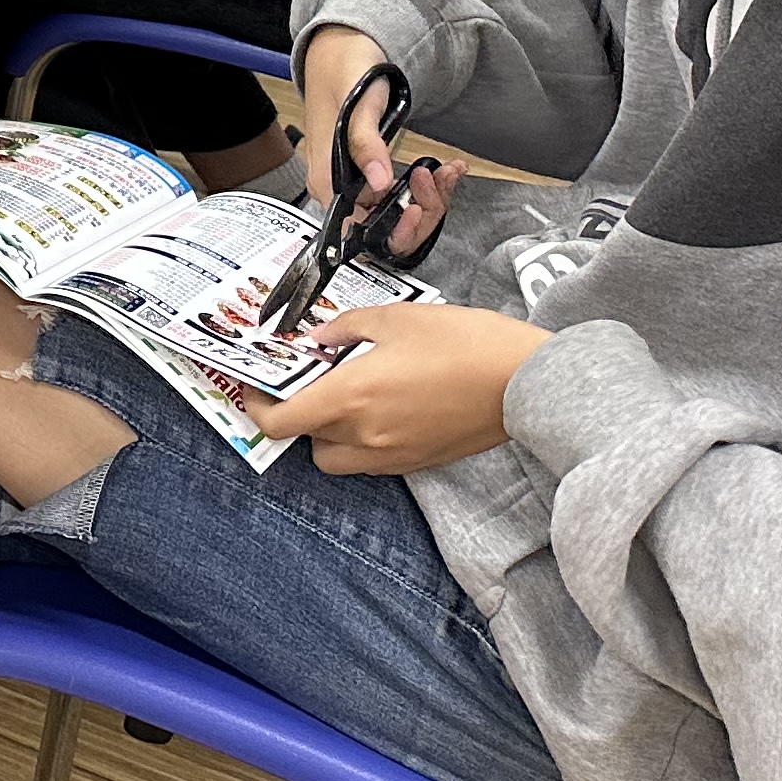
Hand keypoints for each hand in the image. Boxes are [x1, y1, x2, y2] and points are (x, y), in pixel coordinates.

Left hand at [249, 302, 549, 472]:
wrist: (524, 380)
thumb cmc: (462, 342)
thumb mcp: (395, 318)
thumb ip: (346, 327)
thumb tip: (320, 337)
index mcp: (351, 399)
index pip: (280, 422)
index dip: (257, 405)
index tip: (258, 383)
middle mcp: (366, 436)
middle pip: (306, 441)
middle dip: (298, 413)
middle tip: (308, 381)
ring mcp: (395, 456)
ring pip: (337, 458)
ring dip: (328, 433)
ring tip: (346, 394)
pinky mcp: (421, 462)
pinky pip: (372, 461)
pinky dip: (363, 441)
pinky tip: (381, 406)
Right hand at [295, 21, 457, 257]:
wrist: (341, 50)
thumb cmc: (343, 71)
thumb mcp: (357, 103)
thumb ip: (365, 144)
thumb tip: (379, 183)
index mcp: (327, 177)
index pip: (357, 229)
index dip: (392, 229)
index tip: (417, 209)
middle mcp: (339, 186)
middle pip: (383, 227)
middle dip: (421, 209)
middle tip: (438, 177)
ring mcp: (356, 181)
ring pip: (398, 213)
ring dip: (430, 197)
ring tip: (445, 170)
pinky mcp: (371, 174)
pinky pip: (401, 194)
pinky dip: (428, 186)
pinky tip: (442, 169)